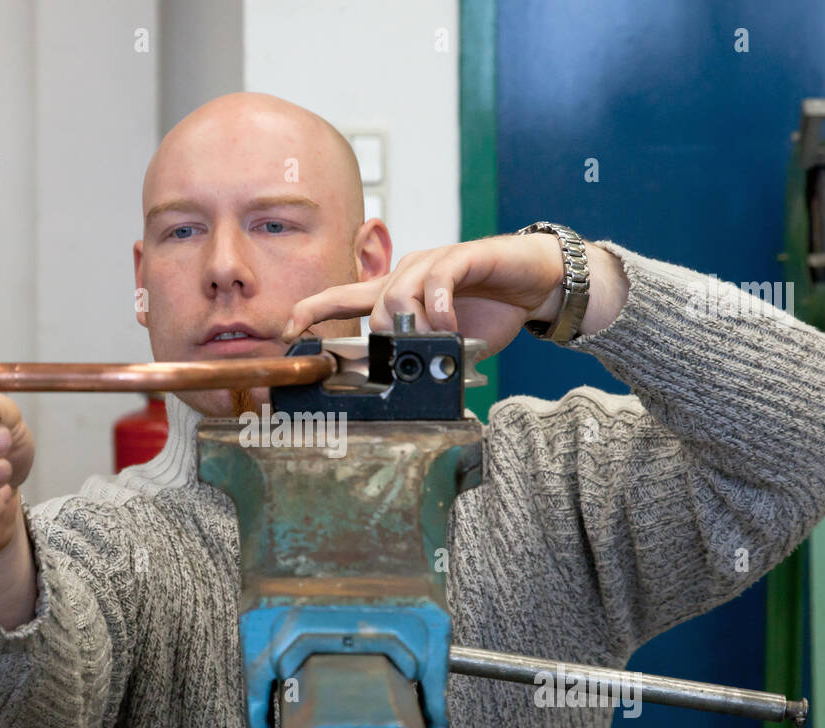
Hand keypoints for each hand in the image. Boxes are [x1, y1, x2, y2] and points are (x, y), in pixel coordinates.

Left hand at [283, 233, 566, 356]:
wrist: (537, 283)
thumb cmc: (492, 309)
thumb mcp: (450, 342)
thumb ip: (423, 353)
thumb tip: (403, 374)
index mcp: (399, 295)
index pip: (343, 299)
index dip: (311, 312)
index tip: (287, 331)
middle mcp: (409, 275)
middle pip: (375, 305)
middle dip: (388, 336)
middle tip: (416, 354)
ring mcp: (434, 263)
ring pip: (400, 291)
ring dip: (414, 324)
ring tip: (437, 339)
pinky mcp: (463, 257)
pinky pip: (438, 278)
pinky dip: (438, 304)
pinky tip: (447, 322)